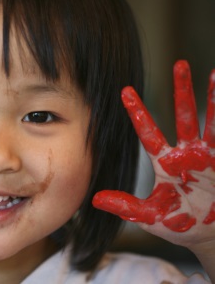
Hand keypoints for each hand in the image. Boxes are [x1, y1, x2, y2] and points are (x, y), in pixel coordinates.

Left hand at [93, 60, 213, 246]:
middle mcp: (187, 154)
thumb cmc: (179, 224)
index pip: (148, 132)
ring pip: (211, 122)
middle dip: (182, 90)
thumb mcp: (150, 215)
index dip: (138, 112)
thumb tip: (95, 199)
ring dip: (213, 99)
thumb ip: (126, 206)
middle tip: (179, 63)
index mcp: (165, 162)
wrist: (209, 236)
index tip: (125, 90)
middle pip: (184, 115)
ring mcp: (208, 157)